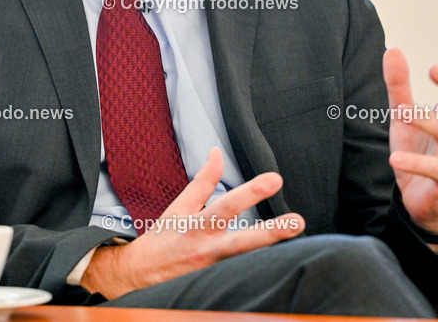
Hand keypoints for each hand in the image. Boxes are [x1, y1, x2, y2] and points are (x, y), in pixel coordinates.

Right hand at [80, 147, 304, 298]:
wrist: (140, 276)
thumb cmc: (163, 238)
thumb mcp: (180, 207)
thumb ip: (203, 182)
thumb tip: (217, 153)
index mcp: (198, 227)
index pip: (227, 205)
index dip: (251, 192)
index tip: (275, 179)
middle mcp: (208, 250)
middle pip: (242, 242)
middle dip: (271, 232)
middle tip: (297, 222)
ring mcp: (214, 271)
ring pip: (245, 263)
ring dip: (269, 252)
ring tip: (294, 238)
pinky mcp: (218, 284)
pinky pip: (242, 276)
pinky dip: (260, 270)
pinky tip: (282, 266)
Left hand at [383, 44, 437, 243]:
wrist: (421, 199)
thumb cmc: (418, 151)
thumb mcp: (402, 116)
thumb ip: (398, 86)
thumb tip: (392, 49)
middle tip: (433, 69)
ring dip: (429, 122)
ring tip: (405, 112)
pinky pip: (436, 171)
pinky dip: (416, 164)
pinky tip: (395, 159)